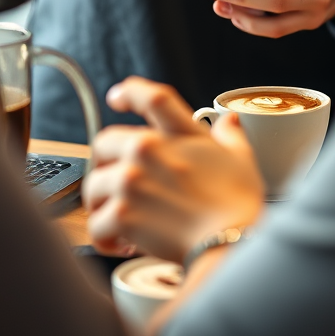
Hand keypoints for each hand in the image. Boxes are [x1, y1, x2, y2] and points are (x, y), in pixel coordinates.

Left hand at [83, 77, 264, 263]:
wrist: (229, 241)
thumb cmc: (236, 204)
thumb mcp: (240, 159)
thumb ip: (230, 135)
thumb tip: (228, 122)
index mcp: (178, 133)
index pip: (150, 96)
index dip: (129, 92)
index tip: (117, 97)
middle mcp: (149, 150)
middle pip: (104, 141)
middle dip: (106, 162)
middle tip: (117, 182)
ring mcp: (132, 180)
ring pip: (93, 184)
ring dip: (102, 203)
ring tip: (119, 219)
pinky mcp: (123, 214)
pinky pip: (96, 224)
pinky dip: (105, 237)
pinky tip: (120, 243)